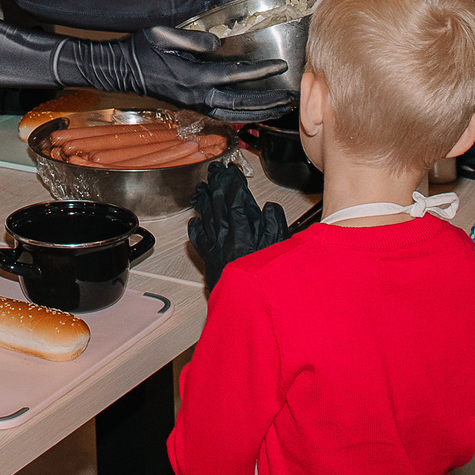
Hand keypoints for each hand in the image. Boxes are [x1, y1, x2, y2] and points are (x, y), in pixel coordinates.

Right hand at [109, 25, 291, 121]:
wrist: (122, 70)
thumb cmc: (141, 49)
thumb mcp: (162, 34)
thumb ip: (191, 38)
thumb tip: (217, 42)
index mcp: (193, 77)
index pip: (235, 76)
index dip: (260, 71)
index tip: (280, 65)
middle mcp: (197, 96)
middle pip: (242, 105)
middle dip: (269, 102)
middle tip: (292, 97)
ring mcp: (195, 105)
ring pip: (236, 116)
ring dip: (261, 114)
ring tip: (283, 109)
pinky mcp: (193, 107)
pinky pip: (225, 116)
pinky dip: (245, 116)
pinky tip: (258, 113)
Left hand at [187, 162, 288, 292]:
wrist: (246, 304)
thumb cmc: (264, 280)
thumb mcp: (279, 249)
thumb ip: (274, 225)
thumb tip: (270, 208)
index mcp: (243, 232)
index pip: (235, 200)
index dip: (233, 183)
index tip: (232, 172)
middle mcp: (226, 237)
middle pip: (218, 204)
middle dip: (216, 185)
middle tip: (214, 171)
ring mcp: (216, 247)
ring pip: (206, 217)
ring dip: (204, 200)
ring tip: (202, 187)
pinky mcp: (210, 259)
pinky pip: (199, 240)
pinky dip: (196, 228)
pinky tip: (194, 221)